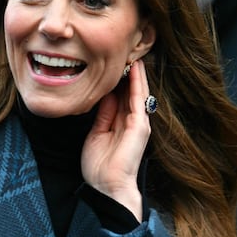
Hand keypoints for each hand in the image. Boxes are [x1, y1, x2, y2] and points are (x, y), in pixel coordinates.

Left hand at [81, 60, 151, 220]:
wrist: (107, 186)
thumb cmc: (99, 167)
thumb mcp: (96, 134)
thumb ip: (102, 115)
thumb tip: (104, 96)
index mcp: (120, 124)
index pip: (120, 96)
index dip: (117, 80)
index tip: (112, 62)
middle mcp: (132, 121)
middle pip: (130, 91)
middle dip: (127, 72)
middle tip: (123, 50)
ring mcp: (138, 122)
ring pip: (137, 91)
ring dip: (135, 72)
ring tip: (132, 51)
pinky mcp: (140, 125)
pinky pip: (139, 98)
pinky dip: (138, 82)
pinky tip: (136, 67)